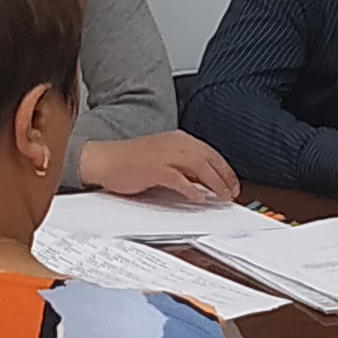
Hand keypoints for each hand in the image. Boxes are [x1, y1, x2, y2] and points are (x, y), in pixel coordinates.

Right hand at [80, 129, 240, 203]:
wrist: (104, 160)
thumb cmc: (131, 161)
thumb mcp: (163, 159)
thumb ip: (184, 167)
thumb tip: (205, 181)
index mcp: (178, 139)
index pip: (210, 152)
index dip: (225, 169)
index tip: (233, 184)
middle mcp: (174, 143)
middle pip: (208, 158)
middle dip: (224, 177)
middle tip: (232, 193)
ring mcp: (164, 155)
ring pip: (199, 166)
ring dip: (214, 183)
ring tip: (221, 196)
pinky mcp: (153, 169)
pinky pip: (178, 178)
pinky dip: (191, 188)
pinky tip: (197, 198)